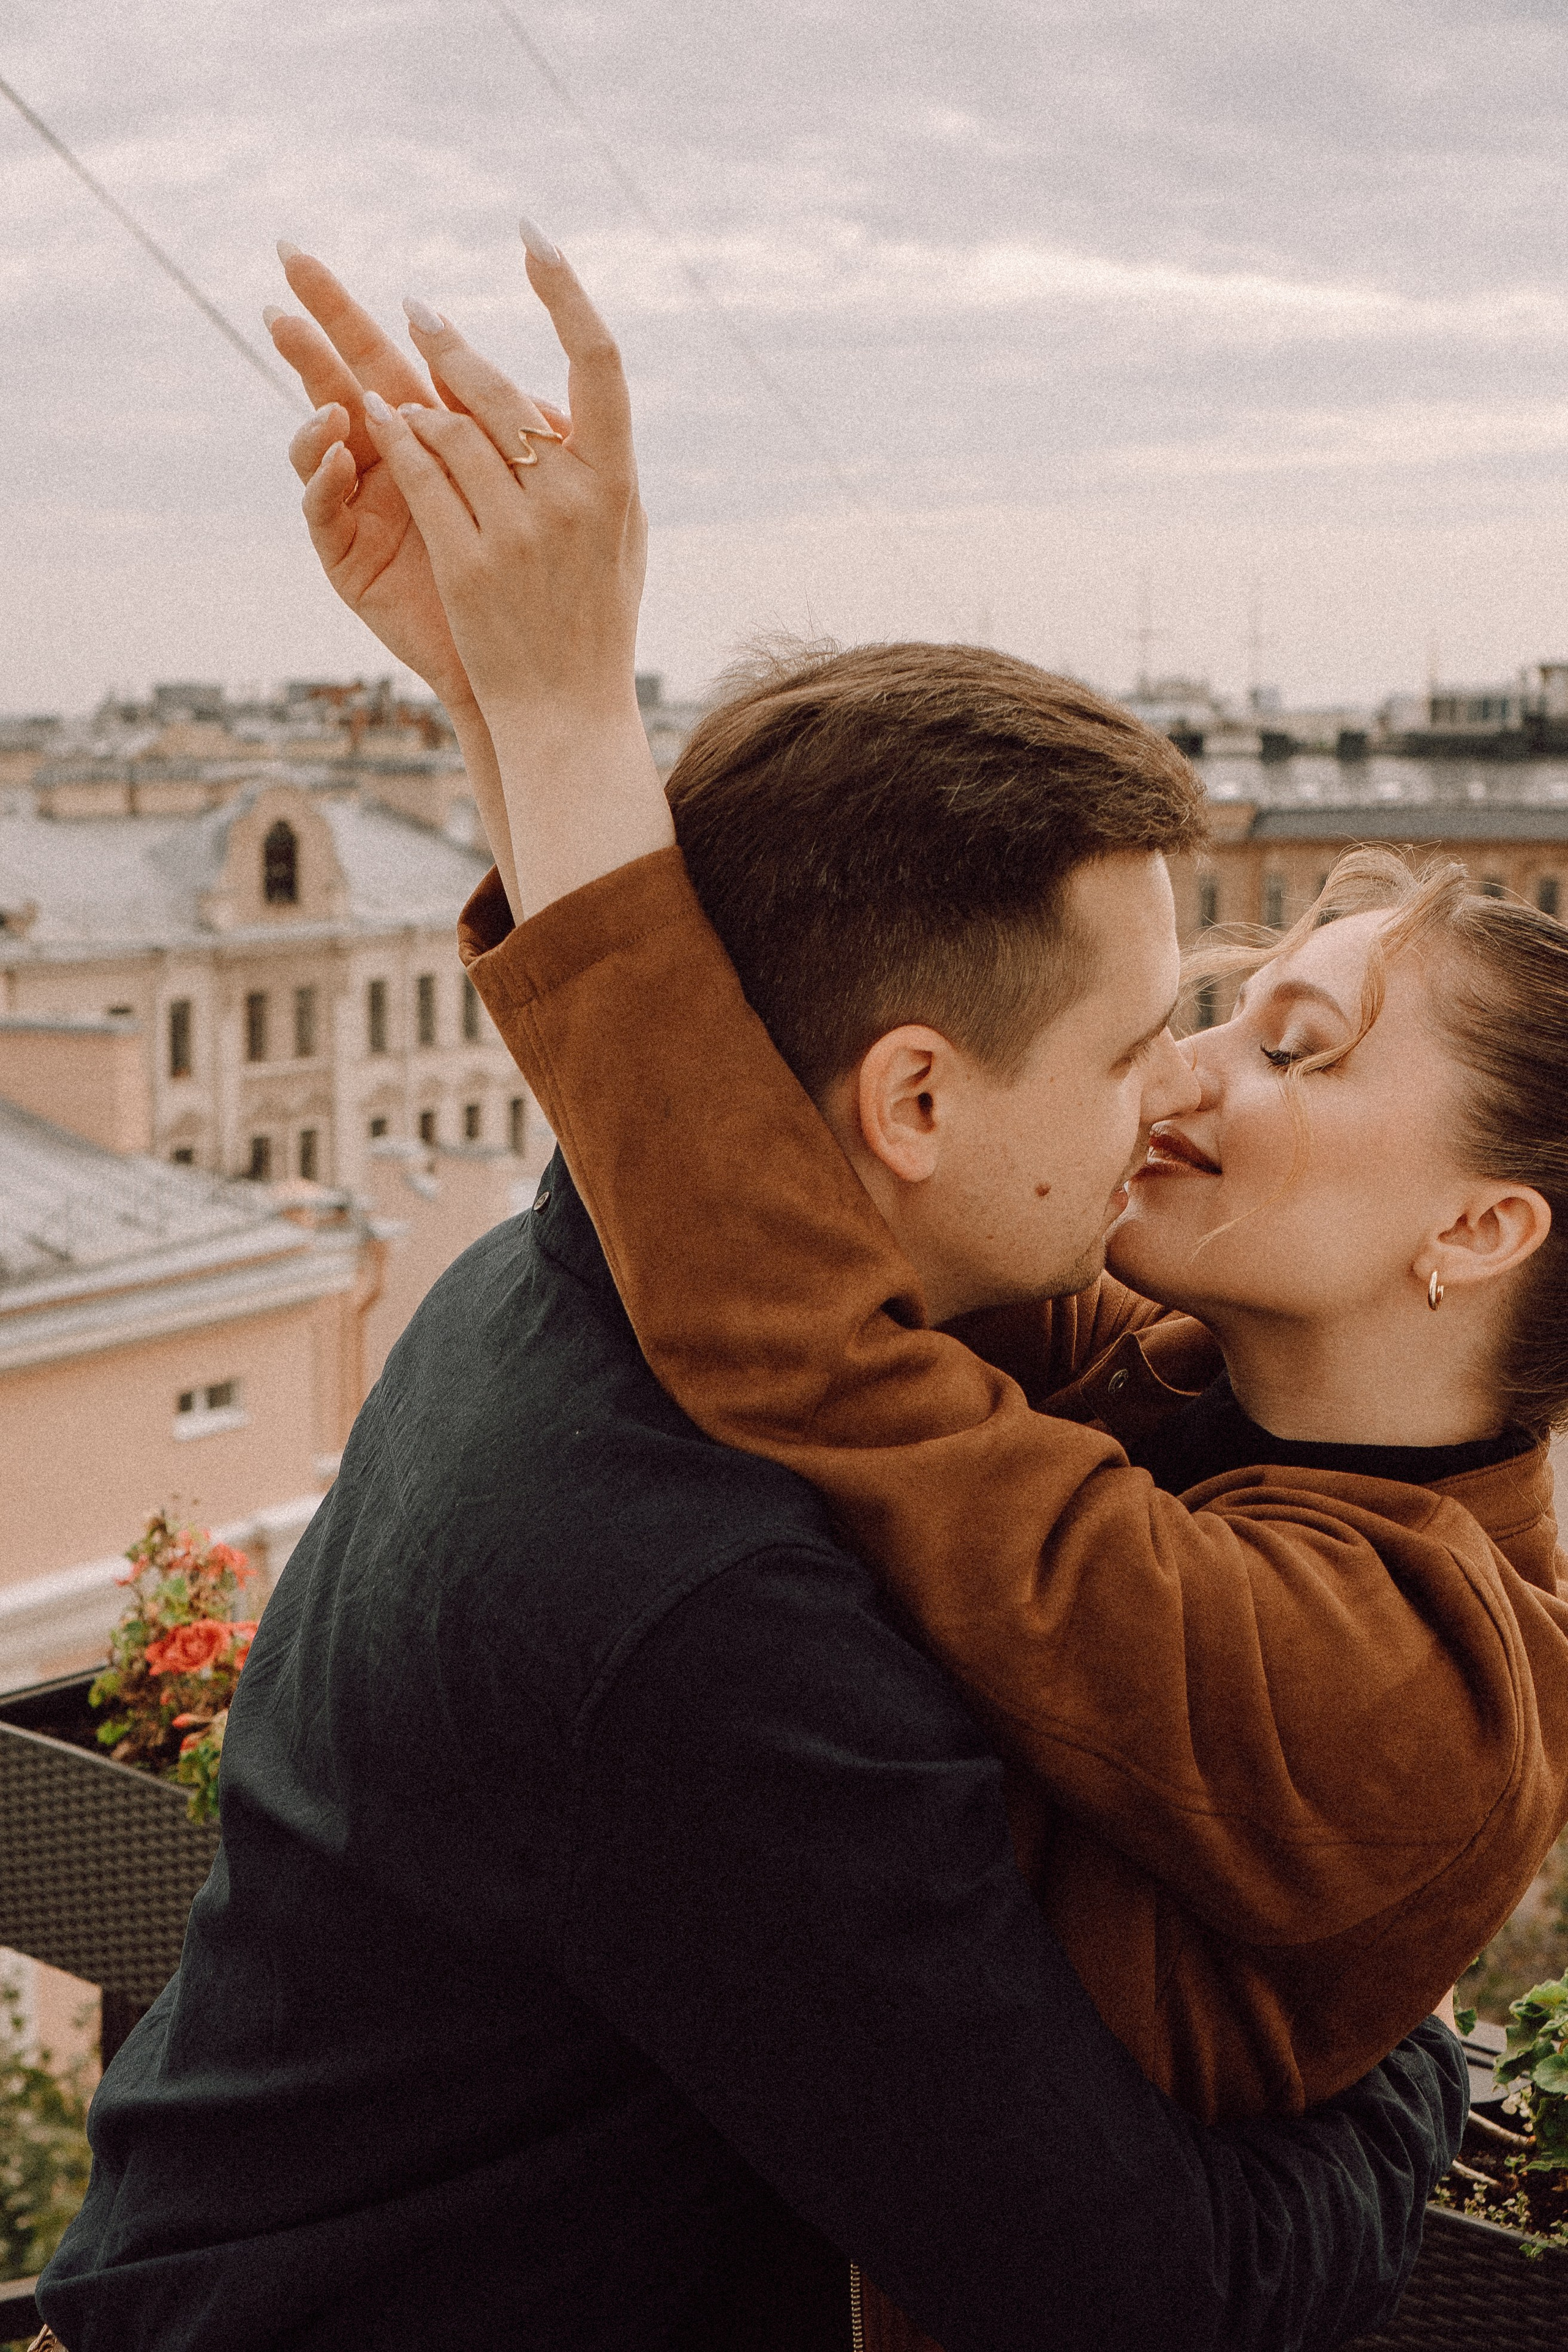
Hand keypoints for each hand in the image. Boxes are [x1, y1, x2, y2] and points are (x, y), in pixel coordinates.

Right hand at [268, 249, 489, 718]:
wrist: (525, 679)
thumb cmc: (536, 590)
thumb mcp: (542, 505)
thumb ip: (531, 445)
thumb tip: (526, 390)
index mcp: (440, 443)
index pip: (406, 362)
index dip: (387, 313)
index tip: (367, 264)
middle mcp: (393, 466)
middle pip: (351, 376)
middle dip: (321, 318)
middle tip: (289, 257)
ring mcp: (363, 508)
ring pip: (324, 437)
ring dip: (317, 396)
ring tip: (330, 386)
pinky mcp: (348, 559)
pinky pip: (323, 511)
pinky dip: (324, 478)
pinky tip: (336, 451)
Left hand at [355, 239, 671, 915]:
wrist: (567, 711)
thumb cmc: (596, 620)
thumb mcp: (621, 537)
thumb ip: (599, 467)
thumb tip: (563, 404)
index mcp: (618, 481)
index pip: (600, 363)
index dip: (568, 294)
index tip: (536, 241)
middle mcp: (572, 499)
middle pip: (502, 394)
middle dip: (450, 347)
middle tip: (414, 311)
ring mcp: (520, 533)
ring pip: (450, 431)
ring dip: (411, 401)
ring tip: (384, 385)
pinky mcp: (469, 564)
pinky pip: (421, 481)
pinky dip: (394, 445)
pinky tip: (368, 422)